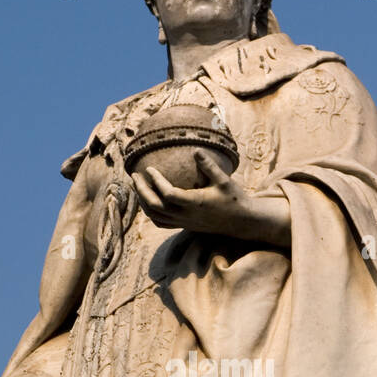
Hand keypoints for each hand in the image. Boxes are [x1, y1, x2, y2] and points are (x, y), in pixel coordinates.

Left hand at [132, 150, 289, 246]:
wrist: (241, 222)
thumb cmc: (234, 199)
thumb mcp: (225, 180)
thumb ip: (209, 166)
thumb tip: (195, 150)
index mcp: (194, 203)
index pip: (167, 194)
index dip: (156, 182)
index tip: (149, 168)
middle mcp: (186, 215)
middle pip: (155, 206)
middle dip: (141, 190)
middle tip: (135, 175)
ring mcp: (184, 223)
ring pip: (155, 216)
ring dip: (143, 201)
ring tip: (138, 186)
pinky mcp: (184, 226)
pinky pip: (161, 223)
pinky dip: (151, 213)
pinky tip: (149, 201)